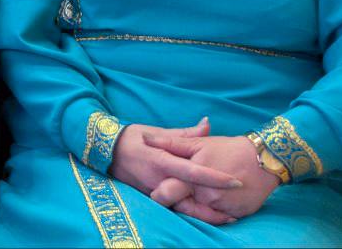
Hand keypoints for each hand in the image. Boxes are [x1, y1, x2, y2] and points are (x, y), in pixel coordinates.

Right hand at [110, 119, 243, 208]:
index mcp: (162, 161)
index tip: (235, 181)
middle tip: (237, 211)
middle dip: (214, 209)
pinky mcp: (152, 199)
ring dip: (206, 216)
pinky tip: (208, 215)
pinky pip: (176, 209)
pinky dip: (193, 213)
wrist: (105, 151)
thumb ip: (185, 134)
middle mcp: (159, 181)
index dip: (215, 178)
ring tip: (229, 217)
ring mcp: (155, 193)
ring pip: (184, 210)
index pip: (193, 172)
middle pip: (191, 201)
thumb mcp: (156, 132)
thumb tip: (207, 125)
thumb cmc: (132, 138)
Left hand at [163, 136, 279, 222]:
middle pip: (184, 206)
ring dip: (197, 206)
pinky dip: (214, 211)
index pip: (168, 192)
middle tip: (178, 193)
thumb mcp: (198, 143)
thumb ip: (170, 143)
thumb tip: (145, 139)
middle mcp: (207, 196)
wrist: (264, 160)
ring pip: (202, 213)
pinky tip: (215, 200)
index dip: (159, 193)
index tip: (155, 191)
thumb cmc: (228, 149)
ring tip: (199, 194)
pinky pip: (219, 218)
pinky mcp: (236, 215)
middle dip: (178, 202)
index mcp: (193, 177)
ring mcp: (222, 207)